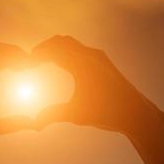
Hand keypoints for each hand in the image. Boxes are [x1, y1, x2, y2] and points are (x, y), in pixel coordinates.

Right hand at [32, 35, 151, 132]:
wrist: (135, 112)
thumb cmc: (107, 112)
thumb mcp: (76, 114)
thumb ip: (53, 115)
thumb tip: (34, 122)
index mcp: (81, 64)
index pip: (53, 48)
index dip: (38, 53)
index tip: (28, 62)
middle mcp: (90, 55)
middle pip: (60, 41)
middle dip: (45, 48)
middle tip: (34, 61)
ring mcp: (97, 56)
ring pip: (71, 43)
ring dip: (56, 49)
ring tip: (45, 62)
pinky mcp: (102, 60)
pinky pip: (79, 49)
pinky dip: (67, 52)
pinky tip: (63, 66)